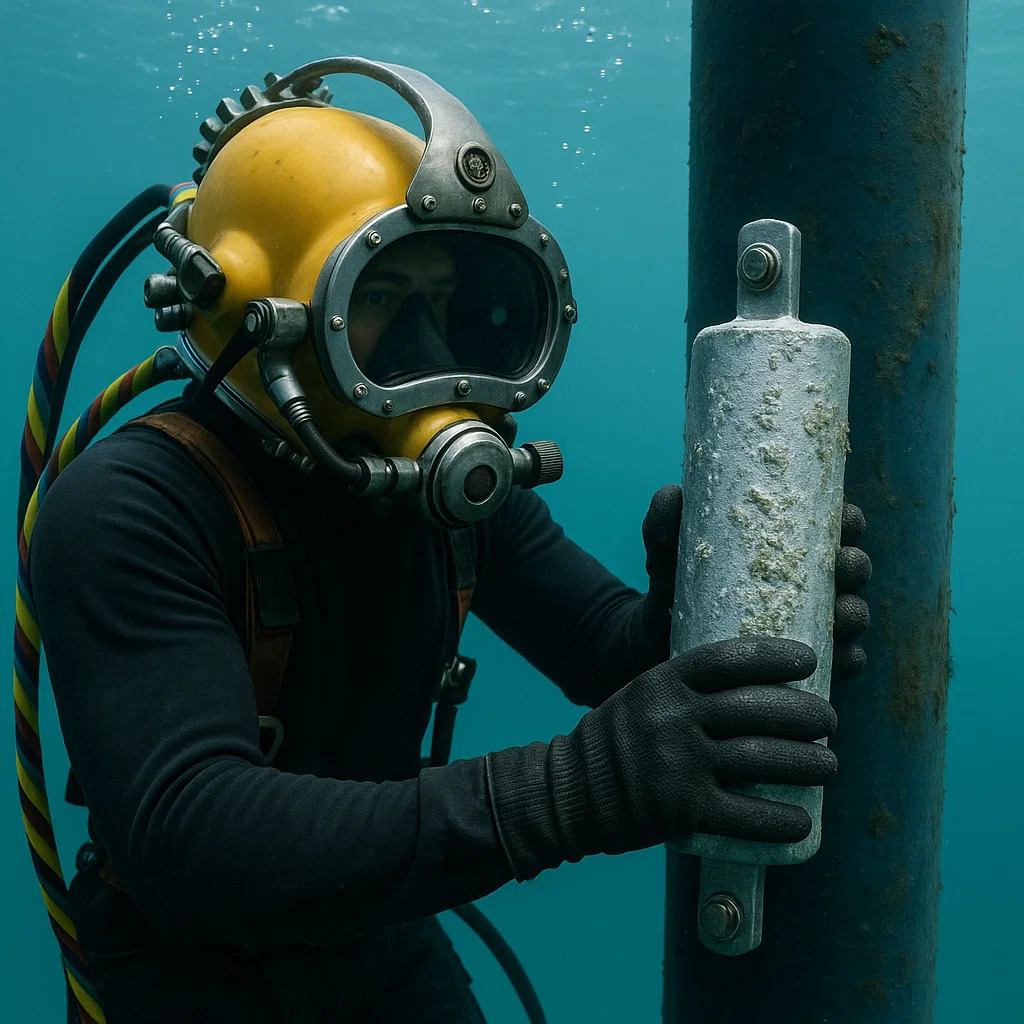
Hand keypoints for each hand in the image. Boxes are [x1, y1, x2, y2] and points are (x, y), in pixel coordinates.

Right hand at [485, 637, 836, 880]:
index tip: (810, 660)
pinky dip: (780, 819)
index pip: (730, 659)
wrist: (569, 791)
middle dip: (806, 713)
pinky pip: (745, 814)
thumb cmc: (615, 739)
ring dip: (807, 763)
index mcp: (664, 681)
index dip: (775, 656)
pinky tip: (804, 820)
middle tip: (829, 720)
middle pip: (757, 708)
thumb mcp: (643, 694)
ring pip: (762, 759)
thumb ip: (687, 688)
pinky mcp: (682, 809)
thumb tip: (751, 678)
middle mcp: (674, 717)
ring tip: (829, 764)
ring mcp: (679, 763)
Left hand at [640, 485, 871, 680]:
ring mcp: (807, 628)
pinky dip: (849, 660)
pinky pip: (840, 665)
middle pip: (848, 570)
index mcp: (781, 551)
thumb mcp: (667, 561)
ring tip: (844, 611)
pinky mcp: (801, 668)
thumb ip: (665, 530)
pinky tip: (845, 658)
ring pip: (849, 616)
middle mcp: (804, 588)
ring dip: (855, 611)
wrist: (656, 648)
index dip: (846, 520)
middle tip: (843, 563)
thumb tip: (671, 493)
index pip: (826, 529)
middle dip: (855, 565)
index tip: (845, 517)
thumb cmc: (671, 593)